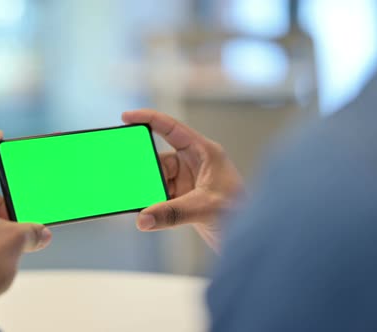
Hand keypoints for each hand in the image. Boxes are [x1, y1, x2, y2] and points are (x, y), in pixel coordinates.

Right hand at [122, 110, 242, 251]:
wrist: (250, 240)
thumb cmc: (240, 214)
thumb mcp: (205, 208)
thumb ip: (172, 213)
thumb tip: (143, 218)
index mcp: (205, 152)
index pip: (172, 129)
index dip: (149, 119)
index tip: (126, 118)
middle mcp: (195, 164)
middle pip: (160, 159)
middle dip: (145, 169)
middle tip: (129, 178)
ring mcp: (188, 182)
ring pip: (158, 180)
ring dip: (148, 192)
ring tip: (137, 201)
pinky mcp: (184, 199)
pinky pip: (160, 197)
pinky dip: (152, 204)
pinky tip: (145, 212)